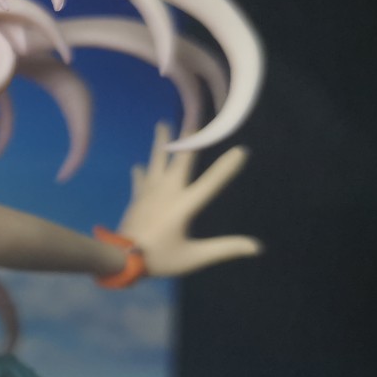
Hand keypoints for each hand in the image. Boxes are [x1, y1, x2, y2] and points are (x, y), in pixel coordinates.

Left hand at [116, 123, 261, 277]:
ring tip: (161, 124)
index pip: (211, 183)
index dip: (226, 168)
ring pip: (157, 162)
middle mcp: (167, 193)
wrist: (120, 258)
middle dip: (189, 139)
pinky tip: (139, 165)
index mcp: (184, 205)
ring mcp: (149, 193)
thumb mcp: (195, 257)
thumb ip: (225, 249)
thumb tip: (257, 247)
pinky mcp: (137, 199)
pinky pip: (140, 180)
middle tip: (193, 118)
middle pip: (180, 161)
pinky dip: (142, 172)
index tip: (240, 151)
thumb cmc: (160, 258)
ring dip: (161, 143)